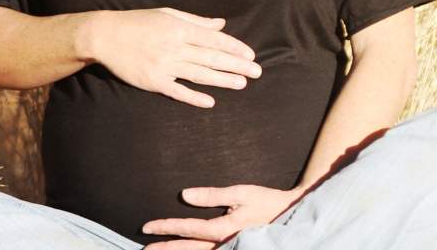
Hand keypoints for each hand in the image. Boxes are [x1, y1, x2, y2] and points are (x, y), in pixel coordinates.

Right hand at [86, 7, 261, 107]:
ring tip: (242, 84)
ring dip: (223, 80)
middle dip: (237, 65)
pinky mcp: (153, 81)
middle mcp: (175, 47)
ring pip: (199, 75)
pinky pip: (177, 91)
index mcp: (179, 28)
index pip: (214, 39)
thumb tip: (221, 24)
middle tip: (257, 72)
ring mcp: (164, 65)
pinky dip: (194, 97)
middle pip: (212, 58)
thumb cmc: (138, 22)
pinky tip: (210, 102)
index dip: (234, 48)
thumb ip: (196, 21)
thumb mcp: (168, 14)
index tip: (250, 55)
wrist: (105, 36)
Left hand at [141, 184, 303, 248]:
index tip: (147, 226)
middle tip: (144, 248)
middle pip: (187, 249)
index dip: (165, 227)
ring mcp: (229, 248)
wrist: (291, 214)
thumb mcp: (241, 192)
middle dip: (165, 248)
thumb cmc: (267, 201)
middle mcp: (223, 243)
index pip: (187, 229)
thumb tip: (186, 194)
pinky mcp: (235, 248)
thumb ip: (213, 194)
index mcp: (222, 228)